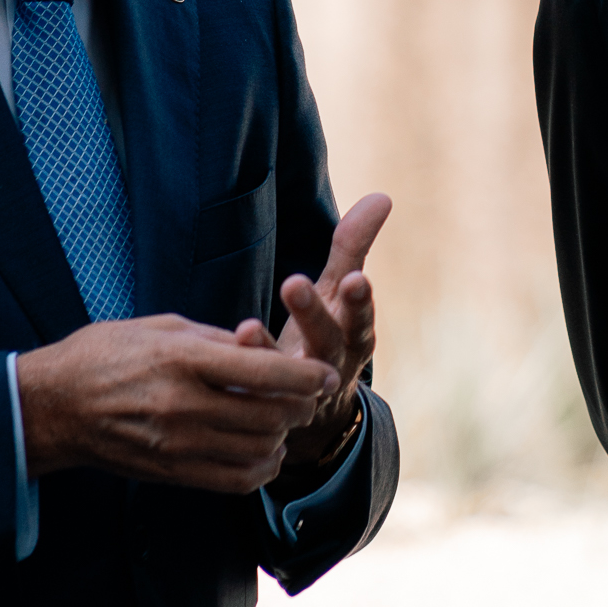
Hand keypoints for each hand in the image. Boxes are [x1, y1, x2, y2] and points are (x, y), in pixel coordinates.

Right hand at [16, 312, 340, 491]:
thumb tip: (263, 347)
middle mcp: (183, 406)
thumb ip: (216, 339)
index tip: (326, 373)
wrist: (52, 407)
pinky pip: (234, 481)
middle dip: (301, 407)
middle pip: (269, 415)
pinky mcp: (171, 473)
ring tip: (285, 421)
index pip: (264, 372)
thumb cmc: (105, 354)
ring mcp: (176, 446)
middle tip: (308, 396)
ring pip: (258, 451)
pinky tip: (264, 452)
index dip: (306, 375)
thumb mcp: (161, 326)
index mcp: (182, 360)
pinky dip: (260, 469)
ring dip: (282, 438)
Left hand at [233, 192, 388, 469]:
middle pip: (328, 341)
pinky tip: (225, 359)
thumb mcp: (340, 293)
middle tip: (293, 283)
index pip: (360, 315)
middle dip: (313, 314)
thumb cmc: (327, 333)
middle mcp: (332, 363)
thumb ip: (354, 247)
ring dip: (269, 352)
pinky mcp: (271, 410)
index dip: (360, 300)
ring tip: (247, 327)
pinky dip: (242, 381)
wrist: (315, 411)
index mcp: (353, 333)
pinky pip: (257, 398)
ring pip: (291, 376)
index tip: (356, 279)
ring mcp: (301, 391)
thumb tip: (383, 195)